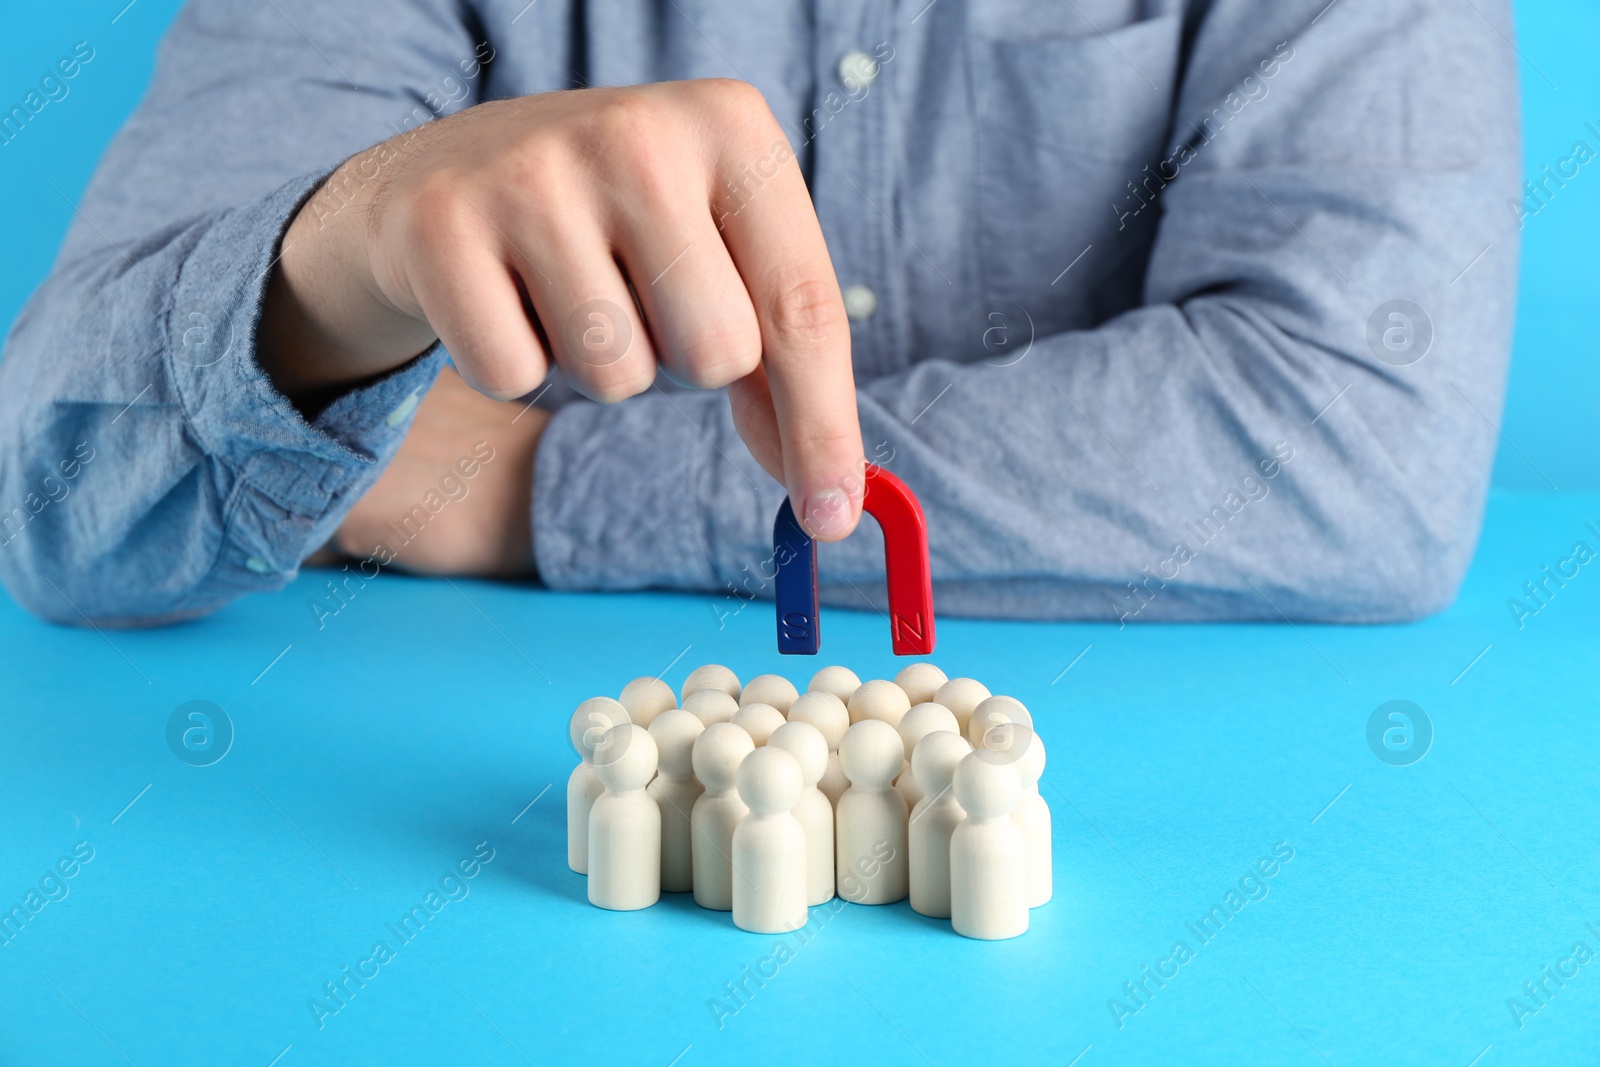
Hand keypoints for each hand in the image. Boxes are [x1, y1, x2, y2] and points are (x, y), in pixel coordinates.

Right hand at [261, 80, 864, 539]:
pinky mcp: (441, 223)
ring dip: (597, 368)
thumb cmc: (618, 232)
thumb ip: (782, 367)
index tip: (831, 521)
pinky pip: (512, 375)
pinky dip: (510, 365)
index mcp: (733, 126)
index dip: (824, 428)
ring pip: (615, 375)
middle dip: (682, 365)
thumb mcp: (719, 256)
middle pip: (716, 353)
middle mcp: (639, 132)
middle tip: (640, 304)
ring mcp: (533, 171)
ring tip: (567, 291)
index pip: (804, 307)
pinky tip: (501, 295)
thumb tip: (829, 504)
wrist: (448, 170)